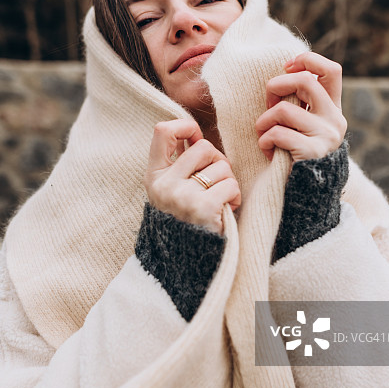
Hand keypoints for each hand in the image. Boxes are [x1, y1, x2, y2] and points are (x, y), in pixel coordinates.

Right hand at [144, 119, 240, 234]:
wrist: (186, 261)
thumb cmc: (185, 219)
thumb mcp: (170, 190)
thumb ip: (178, 162)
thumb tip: (193, 131)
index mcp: (154, 176)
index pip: (163, 131)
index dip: (185, 126)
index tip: (195, 137)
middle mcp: (165, 185)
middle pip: (203, 147)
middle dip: (217, 161)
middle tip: (215, 180)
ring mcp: (183, 196)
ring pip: (222, 166)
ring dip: (228, 182)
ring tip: (219, 200)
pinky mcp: (204, 208)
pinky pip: (231, 185)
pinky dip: (234, 196)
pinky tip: (226, 210)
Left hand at [255, 52, 346, 161]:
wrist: (308, 196)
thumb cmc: (295, 155)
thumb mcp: (304, 126)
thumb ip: (301, 103)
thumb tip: (284, 73)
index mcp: (333, 109)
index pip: (331, 70)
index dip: (308, 61)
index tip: (287, 68)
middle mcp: (335, 119)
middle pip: (304, 81)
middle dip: (275, 87)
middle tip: (268, 105)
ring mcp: (326, 135)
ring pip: (284, 110)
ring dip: (263, 122)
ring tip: (264, 135)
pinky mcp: (312, 152)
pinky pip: (277, 134)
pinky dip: (264, 141)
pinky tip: (267, 151)